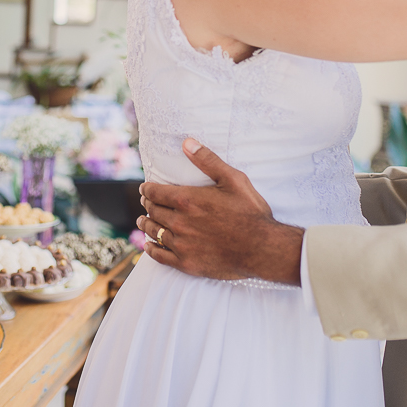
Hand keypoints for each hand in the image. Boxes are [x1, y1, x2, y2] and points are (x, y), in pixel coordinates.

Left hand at [137, 138, 303, 284]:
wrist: (262, 248)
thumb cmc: (250, 212)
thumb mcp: (233, 180)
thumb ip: (208, 160)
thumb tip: (187, 143)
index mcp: (187, 200)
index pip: (155, 193)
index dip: (147, 190)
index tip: (145, 189)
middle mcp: (179, 222)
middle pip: (153, 211)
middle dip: (147, 205)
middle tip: (146, 203)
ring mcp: (181, 244)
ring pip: (153, 232)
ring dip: (146, 224)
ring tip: (144, 221)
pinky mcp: (186, 263)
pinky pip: (160, 256)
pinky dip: (151, 249)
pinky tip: (149, 245)